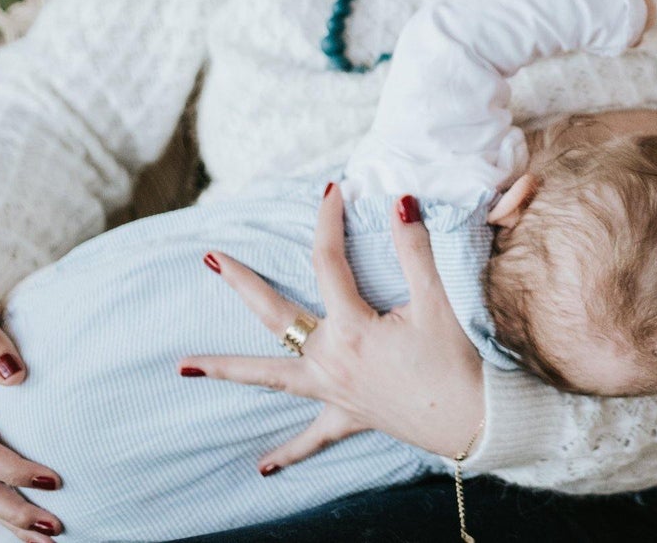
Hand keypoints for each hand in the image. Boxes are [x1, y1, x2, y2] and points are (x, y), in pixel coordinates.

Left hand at [180, 185, 483, 474]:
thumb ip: (415, 250)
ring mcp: (333, 391)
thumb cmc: (456, 362)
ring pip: (271, 377)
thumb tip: (400, 201)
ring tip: (183, 367)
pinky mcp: (348, 417)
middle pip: (275, 315)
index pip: (328, 262)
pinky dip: (286, 453)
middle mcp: (330, 359)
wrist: (473, 421)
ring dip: (227, 369)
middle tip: (210, 260)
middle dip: (242, 284)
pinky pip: (311, 438)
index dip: (328, 221)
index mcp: (352, 327)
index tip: (332, 188)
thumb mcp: (437, 302)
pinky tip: (262, 468)